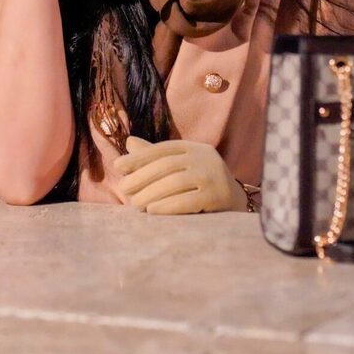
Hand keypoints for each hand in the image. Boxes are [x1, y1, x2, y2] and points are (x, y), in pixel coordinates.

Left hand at [114, 136, 245, 213]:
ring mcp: (214, 177)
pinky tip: (152, 211)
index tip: (118, 166)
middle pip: (167, 165)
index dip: (139, 157)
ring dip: (151, 193)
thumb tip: (129, 142)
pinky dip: (168, 206)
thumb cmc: (200, 185)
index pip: (163, 149)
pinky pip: (189, 201)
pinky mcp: (218, 197)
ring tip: (135, 204)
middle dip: (142, 176)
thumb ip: (156, 157)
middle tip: (124, 189)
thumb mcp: (180, 168)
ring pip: (176, 182)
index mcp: (195, 148)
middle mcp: (206, 158)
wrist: (235, 205)